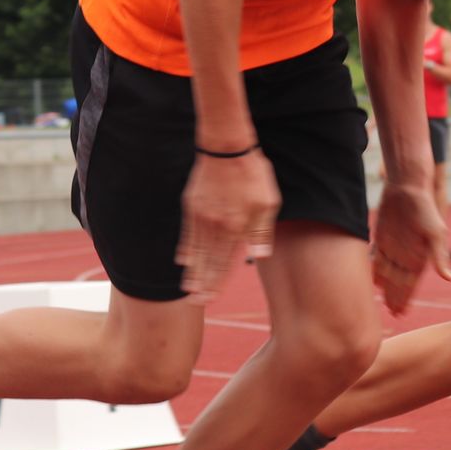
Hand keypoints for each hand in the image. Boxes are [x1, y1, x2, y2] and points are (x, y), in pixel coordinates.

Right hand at [177, 149, 280, 300]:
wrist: (226, 147)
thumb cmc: (252, 173)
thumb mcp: (267, 201)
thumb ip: (262, 231)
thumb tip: (258, 256)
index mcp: (236, 227)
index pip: (225, 261)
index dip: (219, 282)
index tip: (212, 298)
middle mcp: (215, 226)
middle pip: (208, 261)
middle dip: (203, 284)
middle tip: (197, 302)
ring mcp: (201, 217)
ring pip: (196, 251)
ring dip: (193, 272)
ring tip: (188, 289)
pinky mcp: (192, 206)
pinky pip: (187, 233)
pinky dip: (186, 249)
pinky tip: (183, 261)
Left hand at [370, 181, 450, 314]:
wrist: (407, 186)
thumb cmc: (424, 208)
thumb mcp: (434, 233)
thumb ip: (439, 256)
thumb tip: (450, 279)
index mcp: (420, 257)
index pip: (411, 283)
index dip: (405, 298)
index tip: (400, 312)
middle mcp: (406, 254)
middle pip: (398, 282)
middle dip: (395, 297)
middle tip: (392, 314)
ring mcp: (394, 246)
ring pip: (386, 272)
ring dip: (384, 286)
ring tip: (381, 302)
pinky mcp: (382, 236)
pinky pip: (376, 257)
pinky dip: (373, 269)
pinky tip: (370, 280)